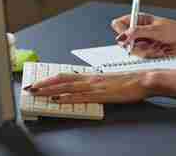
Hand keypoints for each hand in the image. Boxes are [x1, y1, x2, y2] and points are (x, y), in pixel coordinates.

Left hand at [25, 71, 154, 103]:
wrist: (145, 80)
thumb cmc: (131, 82)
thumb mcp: (110, 82)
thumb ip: (96, 85)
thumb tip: (83, 90)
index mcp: (93, 76)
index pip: (66, 75)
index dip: (50, 79)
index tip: (37, 83)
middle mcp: (91, 79)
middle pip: (63, 80)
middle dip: (44, 84)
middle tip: (30, 88)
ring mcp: (96, 86)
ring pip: (68, 87)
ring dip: (51, 90)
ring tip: (38, 93)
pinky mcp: (102, 95)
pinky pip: (81, 97)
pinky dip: (68, 98)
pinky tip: (59, 100)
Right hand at [112, 13, 175, 57]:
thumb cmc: (174, 30)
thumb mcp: (154, 30)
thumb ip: (136, 33)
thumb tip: (121, 37)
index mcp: (138, 19)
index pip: (118, 24)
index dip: (121, 32)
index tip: (129, 37)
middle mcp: (138, 30)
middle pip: (123, 41)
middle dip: (135, 45)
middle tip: (148, 44)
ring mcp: (142, 41)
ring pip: (133, 50)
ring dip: (146, 50)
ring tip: (158, 46)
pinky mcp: (147, 50)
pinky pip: (142, 56)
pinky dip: (151, 54)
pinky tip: (160, 50)